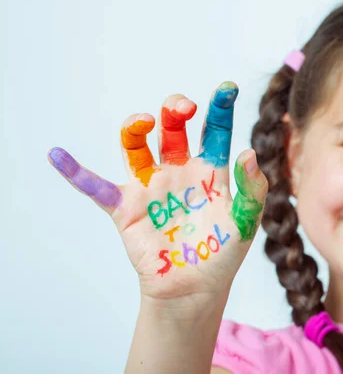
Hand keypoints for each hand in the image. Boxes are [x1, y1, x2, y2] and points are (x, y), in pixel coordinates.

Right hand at [47, 82, 267, 304]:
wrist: (195, 288)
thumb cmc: (223, 253)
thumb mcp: (246, 221)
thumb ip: (252, 188)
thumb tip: (248, 153)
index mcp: (210, 171)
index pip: (214, 130)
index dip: (220, 107)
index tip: (227, 88)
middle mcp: (179, 171)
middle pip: (173, 128)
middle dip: (175, 109)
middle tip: (184, 108)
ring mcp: (151, 187)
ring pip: (136, 146)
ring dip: (135, 127)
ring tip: (144, 122)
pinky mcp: (126, 208)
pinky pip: (96, 188)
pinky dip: (75, 173)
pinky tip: (57, 155)